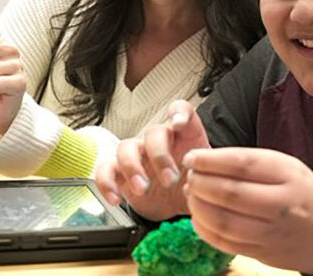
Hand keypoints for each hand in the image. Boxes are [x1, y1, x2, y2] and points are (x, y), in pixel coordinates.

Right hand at [95, 100, 210, 220]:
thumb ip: (207, 172)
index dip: (179, 112)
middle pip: (153, 132)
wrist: (173, 201)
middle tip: (170, 180)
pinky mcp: (119, 172)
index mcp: (183, 135)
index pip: (181, 110)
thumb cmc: (189, 180)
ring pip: (125, 147)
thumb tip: (202, 178)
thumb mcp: (206, 175)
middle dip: (160, 156)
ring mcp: (136, 154)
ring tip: (143, 190)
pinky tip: (116, 199)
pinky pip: (105, 170)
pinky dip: (107, 184)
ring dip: (132, 168)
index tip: (179, 123)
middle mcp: (157, 140)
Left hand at [182, 148, 312, 274]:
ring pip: (224, 221)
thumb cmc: (304, 193)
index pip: (242, 164)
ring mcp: (273, 232)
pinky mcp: (264, 254)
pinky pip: (226, 243)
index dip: (210, 160)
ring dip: (198, 206)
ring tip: (190, 194)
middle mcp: (282, 203)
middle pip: (230, 192)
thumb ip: (252, 163)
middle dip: (200, 182)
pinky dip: (204, 229)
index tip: (191, 157)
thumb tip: (207, 161)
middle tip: (188, 175)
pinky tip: (197, 217)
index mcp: (288, 174)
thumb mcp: (289, 167)